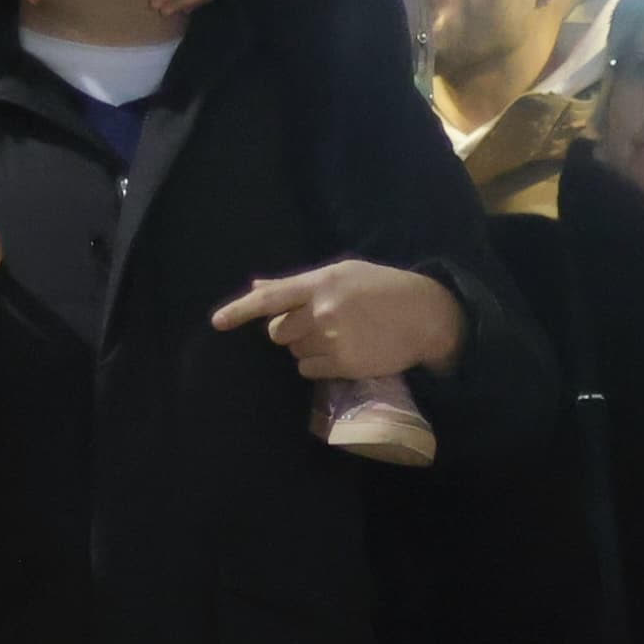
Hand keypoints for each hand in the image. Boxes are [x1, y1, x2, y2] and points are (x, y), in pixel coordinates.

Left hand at [216, 260, 465, 382]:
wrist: (425, 315)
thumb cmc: (382, 289)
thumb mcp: (343, 273)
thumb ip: (298, 283)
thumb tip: (258, 286)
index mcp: (321, 282)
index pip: (271, 298)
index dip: (240, 310)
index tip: (217, 323)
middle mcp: (323, 310)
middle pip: (277, 331)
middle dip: (289, 331)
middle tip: (317, 324)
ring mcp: (333, 339)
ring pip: (294, 352)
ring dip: (306, 347)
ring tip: (338, 336)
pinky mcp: (344, 363)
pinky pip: (309, 370)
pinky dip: (319, 365)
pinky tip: (343, 351)